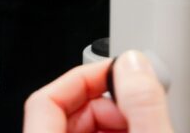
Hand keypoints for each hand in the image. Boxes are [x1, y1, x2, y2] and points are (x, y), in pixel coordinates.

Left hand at [23, 50, 172, 132]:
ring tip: (144, 123)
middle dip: (107, 103)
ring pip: (83, 127)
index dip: (84, 76)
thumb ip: (143, 103)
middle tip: (137, 109)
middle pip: (66, 110)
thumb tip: (133, 64)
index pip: (45, 100)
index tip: (117, 72)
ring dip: (117, 119)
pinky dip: (118, 132)